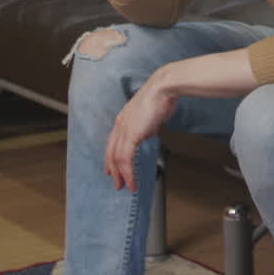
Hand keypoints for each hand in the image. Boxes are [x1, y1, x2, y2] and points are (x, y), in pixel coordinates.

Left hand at [104, 69, 176, 191]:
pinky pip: (126, 158)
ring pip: (116, 158)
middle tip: (117, 183)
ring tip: (126, 186)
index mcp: (123, 120)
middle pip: (110, 153)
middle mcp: (120, 125)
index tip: (112, 168)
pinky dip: (128, 171)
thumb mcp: (150, 115)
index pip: (112, 143)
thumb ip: (146, 126)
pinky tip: (132, 179)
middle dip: (113, 170)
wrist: (163, 88)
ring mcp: (124, 130)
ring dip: (121, 175)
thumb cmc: (161, 97)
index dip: (111, 157)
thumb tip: (147, 133)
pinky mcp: (131, 134)